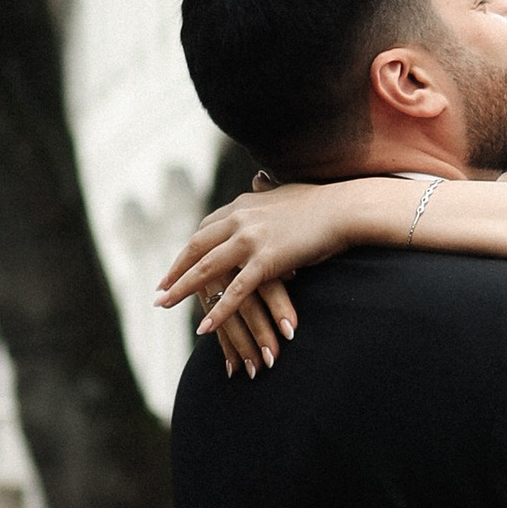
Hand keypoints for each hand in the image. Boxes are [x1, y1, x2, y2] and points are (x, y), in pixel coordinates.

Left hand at [157, 181, 370, 375]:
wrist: (346, 208)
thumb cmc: (323, 203)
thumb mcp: (285, 192)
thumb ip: (266, 190)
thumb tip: (258, 179)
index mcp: (243, 204)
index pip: (205, 228)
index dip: (188, 249)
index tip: (177, 265)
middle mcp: (240, 218)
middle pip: (196, 247)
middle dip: (175, 270)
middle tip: (160, 290)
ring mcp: (252, 239)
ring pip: (207, 268)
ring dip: (183, 289)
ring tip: (165, 305)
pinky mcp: (268, 260)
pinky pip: (236, 291)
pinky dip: (217, 311)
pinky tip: (203, 328)